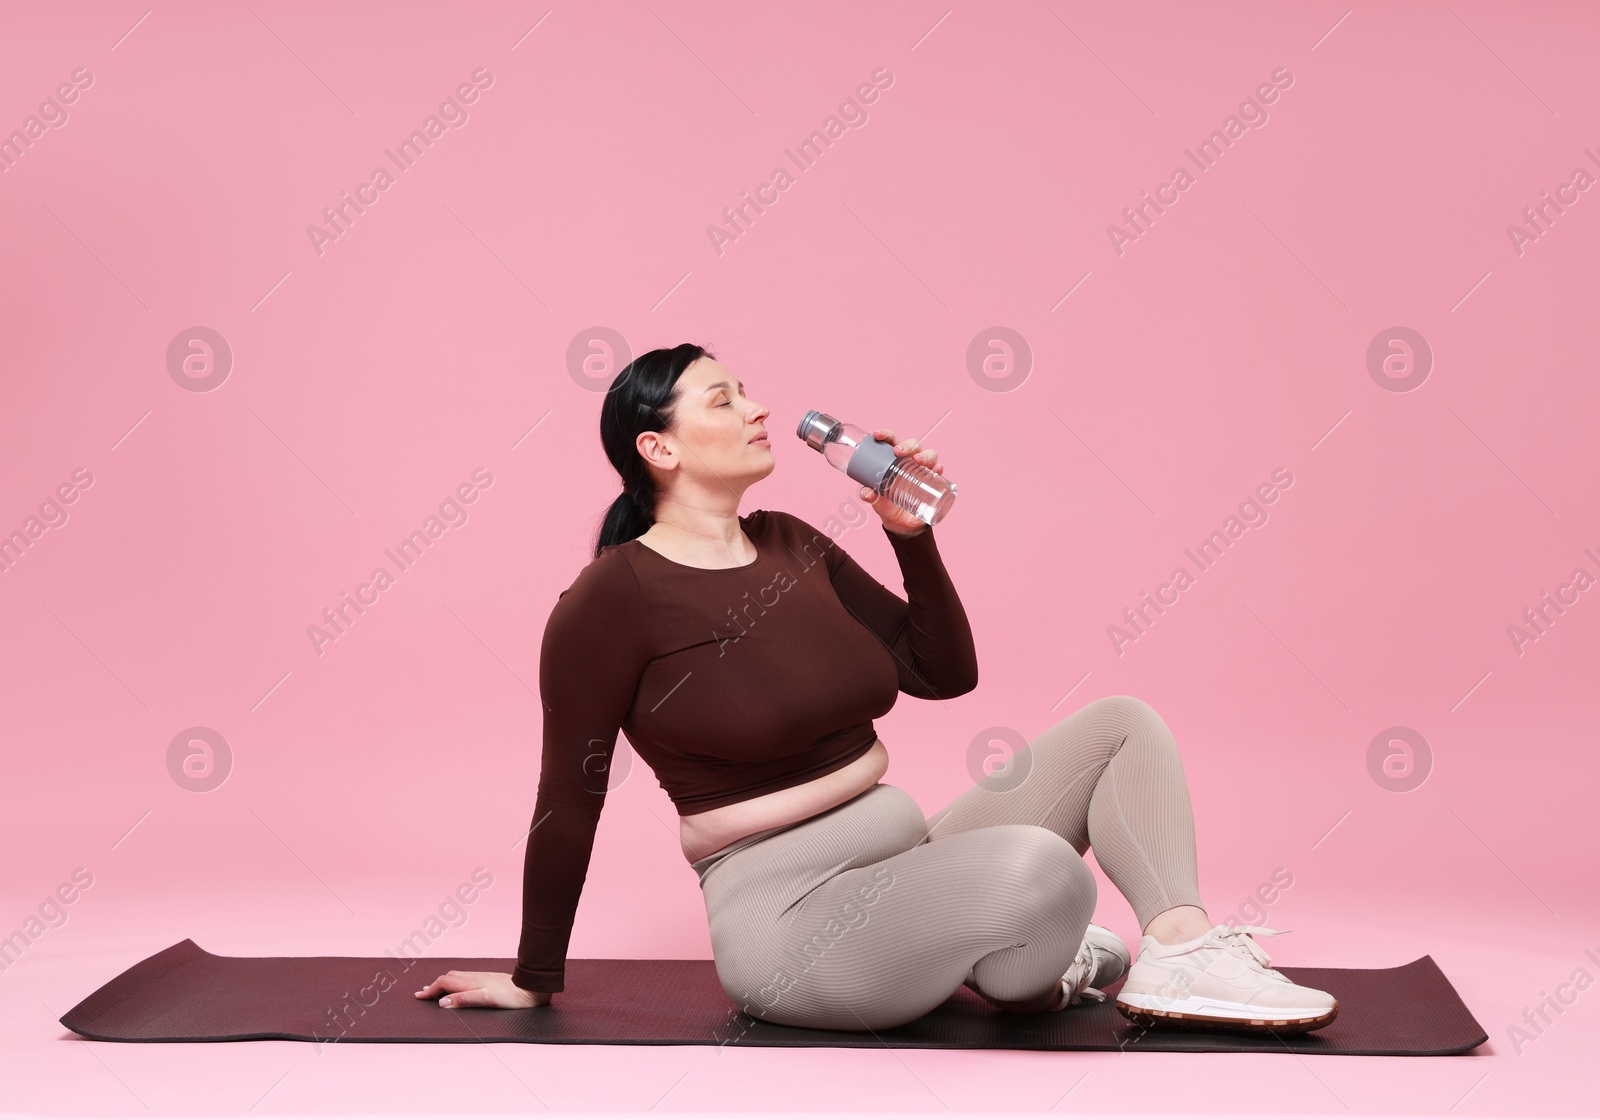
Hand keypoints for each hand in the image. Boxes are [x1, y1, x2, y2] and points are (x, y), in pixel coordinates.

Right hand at [414, 970, 550, 1008]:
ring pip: (457, 977)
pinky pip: (465, 978)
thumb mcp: (487, 999)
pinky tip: (459, 986)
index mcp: (471, 982)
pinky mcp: (489, 979)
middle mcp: (474, 977)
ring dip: (444, 983)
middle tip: (424, 993)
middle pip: (448, 978)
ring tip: (436, 989)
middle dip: (434, 985)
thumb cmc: (512, 996)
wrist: (531, 988)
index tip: (419, 996)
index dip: (431, 990)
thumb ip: (465, 999)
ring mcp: (482, 977)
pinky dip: (455, 982)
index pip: (444, 983)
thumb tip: (443, 1002)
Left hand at [860, 427, 941, 536]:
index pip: (891, 441)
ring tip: (918, 460)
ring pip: (929, 454)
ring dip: (925, 455)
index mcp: (893, 459)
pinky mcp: (933, 482)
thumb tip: (866, 493)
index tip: (877, 434)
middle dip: (907, 445)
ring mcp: (923, 470)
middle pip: (913, 445)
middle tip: (899, 452)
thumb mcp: (876, 501)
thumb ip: (869, 496)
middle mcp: (910, 461)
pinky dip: (939, 468)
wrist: (900, 523)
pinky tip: (937, 469)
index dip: (886, 434)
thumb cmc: (887, 505)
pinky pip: (939, 472)